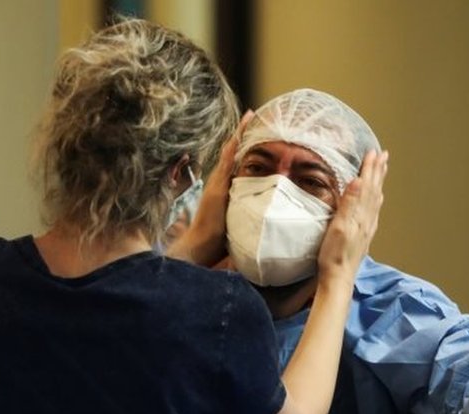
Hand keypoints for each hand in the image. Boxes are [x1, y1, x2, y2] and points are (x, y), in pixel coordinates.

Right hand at [167, 110, 254, 264]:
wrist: (202, 245)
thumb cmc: (220, 239)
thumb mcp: (238, 220)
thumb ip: (248, 214)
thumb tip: (267, 216)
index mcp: (226, 187)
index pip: (237, 162)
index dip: (246, 146)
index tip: (257, 130)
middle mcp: (220, 180)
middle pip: (233, 152)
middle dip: (244, 135)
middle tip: (255, 114)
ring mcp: (218, 180)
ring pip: (230, 152)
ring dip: (240, 134)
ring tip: (251, 115)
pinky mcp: (218, 184)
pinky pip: (227, 159)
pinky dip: (235, 144)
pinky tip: (242, 130)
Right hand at [316, 149, 388, 281]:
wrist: (339, 277)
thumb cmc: (334, 254)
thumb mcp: (339, 227)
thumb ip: (349, 204)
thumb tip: (358, 181)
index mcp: (361, 214)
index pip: (367, 186)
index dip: (370, 168)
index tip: (373, 151)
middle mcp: (367, 219)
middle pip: (374, 190)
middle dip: (378, 171)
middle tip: (383, 155)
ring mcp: (367, 227)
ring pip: (375, 198)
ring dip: (378, 182)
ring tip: (382, 170)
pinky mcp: (364, 234)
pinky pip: (373, 210)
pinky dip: (375, 199)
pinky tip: (376, 199)